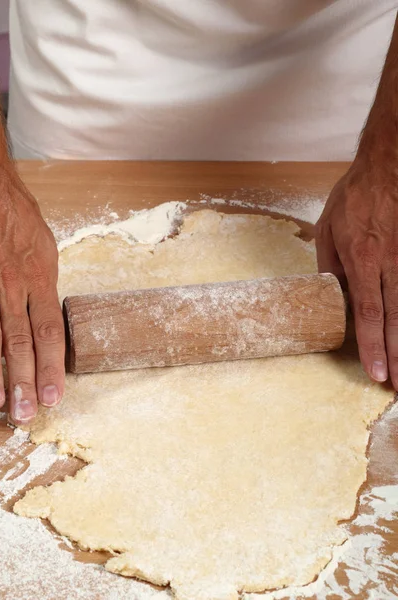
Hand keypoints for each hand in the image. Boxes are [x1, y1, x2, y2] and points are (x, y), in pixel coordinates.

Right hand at [0, 165, 64, 422]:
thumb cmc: (20, 221)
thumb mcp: (46, 251)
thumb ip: (44, 290)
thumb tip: (47, 324)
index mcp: (40, 278)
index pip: (50, 331)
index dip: (52, 366)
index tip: (55, 396)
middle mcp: (12, 286)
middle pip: (20, 342)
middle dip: (25, 381)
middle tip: (28, 414)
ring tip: (2, 405)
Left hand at [315, 157, 397, 386]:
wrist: (388, 165)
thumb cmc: (355, 195)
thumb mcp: (328, 227)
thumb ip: (329, 264)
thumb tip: (331, 294)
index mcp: (362, 259)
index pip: (368, 313)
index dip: (372, 346)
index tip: (376, 372)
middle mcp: (390, 263)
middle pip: (395, 318)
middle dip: (397, 355)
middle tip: (397, 386)